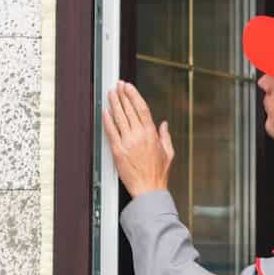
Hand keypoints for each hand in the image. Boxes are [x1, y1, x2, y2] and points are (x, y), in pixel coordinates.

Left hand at [101, 81, 174, 197]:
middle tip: (118, 85)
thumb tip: (164, 125)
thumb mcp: (168, 153)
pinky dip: (107, 120)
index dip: (134, 95)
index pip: (141, 108)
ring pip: (119, 117)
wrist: (149, 189)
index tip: (128, 87)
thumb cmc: (158, 174)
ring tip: (110, 93)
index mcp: (152, 134)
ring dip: (114, 103)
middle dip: (122, 95)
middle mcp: (139, 136)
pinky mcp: (118, 151)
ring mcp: (127, 142)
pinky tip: (105, 112)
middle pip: (128, 109)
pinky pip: (111, 132)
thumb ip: (165, 136)